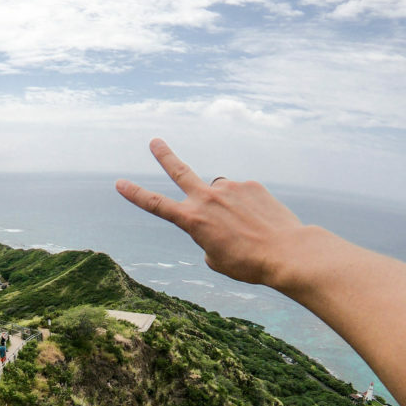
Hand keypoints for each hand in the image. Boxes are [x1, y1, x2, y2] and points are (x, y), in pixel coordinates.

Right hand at [116, 138, 303, 285]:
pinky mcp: (251, 185)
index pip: (156, 204)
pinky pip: (242, 195)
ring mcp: (230, 187)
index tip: (119, 182)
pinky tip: (260, 221)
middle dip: (164, 156)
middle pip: (180, 171)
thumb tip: (218, 218)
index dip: (135, 194)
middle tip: (155, 141)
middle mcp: (207, 198)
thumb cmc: (248, 263)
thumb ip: (208, 237)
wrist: (286, 252)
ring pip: (220, 192)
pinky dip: (246, 207)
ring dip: (224, 205)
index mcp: (192, 220)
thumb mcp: (217, 259)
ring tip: (243, 225)